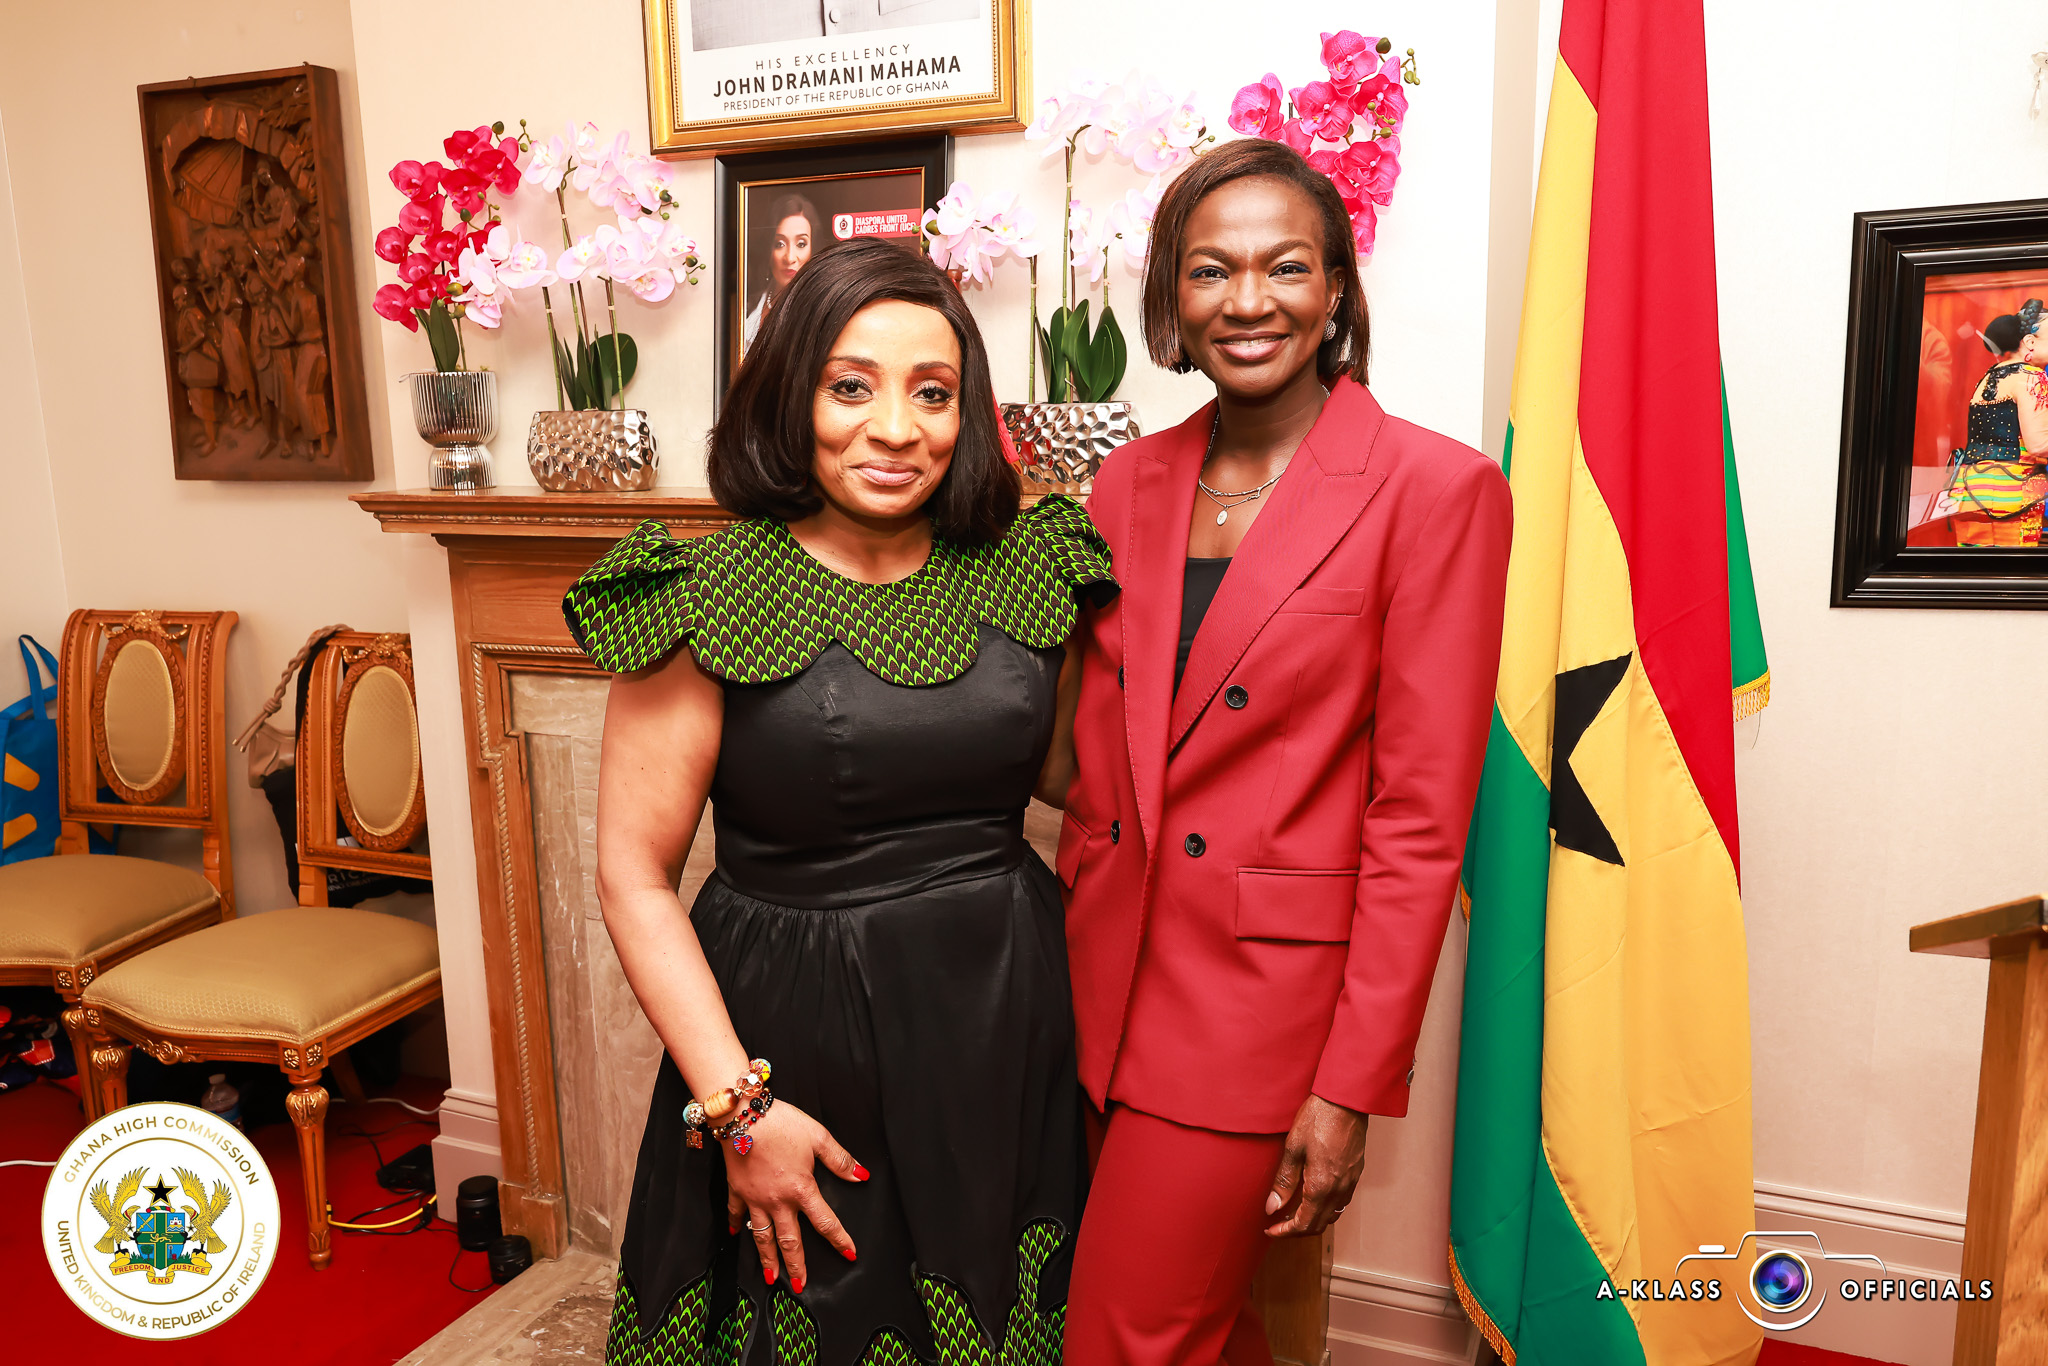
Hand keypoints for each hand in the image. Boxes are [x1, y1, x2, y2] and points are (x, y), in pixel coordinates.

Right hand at [719, 1101, 866, 1290]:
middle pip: (789, 1240)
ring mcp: (755, 1198)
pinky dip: (736, 1224)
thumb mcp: (818, 1137)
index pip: (825, 1222)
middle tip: (800, 1285)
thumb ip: (840, 1159)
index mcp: (801, 1189)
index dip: (839, 1240)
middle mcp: (778, 1200)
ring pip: (762, 1235)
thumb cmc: (782, 1123)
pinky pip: (736, 1212)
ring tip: (771, 1277)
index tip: (849, 1254)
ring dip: (768, 1258)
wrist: (743, 1114)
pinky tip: (735, 1233)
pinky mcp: (736, 1189)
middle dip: (797, 1265)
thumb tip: (861, 1175)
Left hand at [1263, 1094, 1367, 1237]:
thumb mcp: (1293, 1148)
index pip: (1304, 1224)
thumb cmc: (1319, 1118)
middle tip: (1278, 1224)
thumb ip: (1284, 1181)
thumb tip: (1272, 1207)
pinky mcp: (1356, 1173)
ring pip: (1332, 1215)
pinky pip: (1341, 1202)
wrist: (1346, 1100)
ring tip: (1293, 1212)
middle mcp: (1339, 1190)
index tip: (1271, 1230)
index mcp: (1321, 1186)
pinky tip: (1313, 1197)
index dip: (1285, 1232)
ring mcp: (1350, 1182)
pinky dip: (1326, 1208)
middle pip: (1319, 1225)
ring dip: (1312, 1220)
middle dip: (1297, 1230)